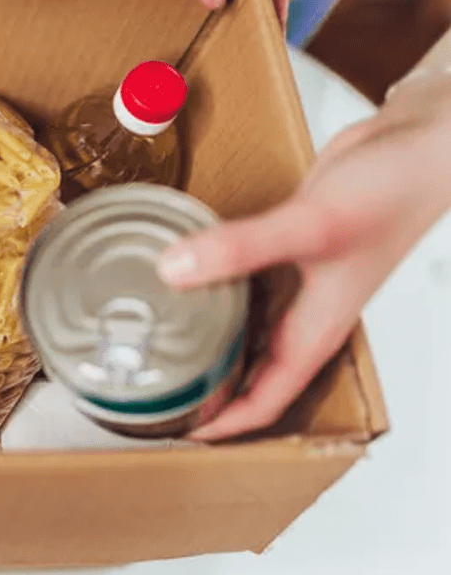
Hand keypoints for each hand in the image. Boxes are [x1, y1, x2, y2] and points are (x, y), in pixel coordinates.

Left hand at [157, 72, 450, 440]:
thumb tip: (172, 271)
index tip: (173, 431)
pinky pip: (242, 280)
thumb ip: (242, 248)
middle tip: (150, 390)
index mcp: (316, 330)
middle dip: (206, 389)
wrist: (424, 143)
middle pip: (250, 372)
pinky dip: (211, 284)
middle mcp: (306, 313)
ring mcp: (298, 281)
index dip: (220, 423)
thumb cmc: (392, 191)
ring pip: (244, 327)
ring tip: (152, 340)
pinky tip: (179, 272)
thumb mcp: (310, 225)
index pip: (264, 400)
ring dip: (205, 337)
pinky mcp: (289, 247)